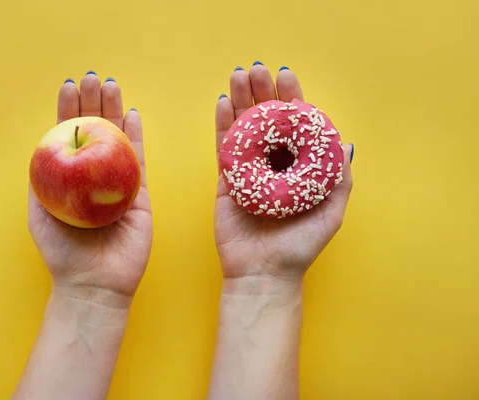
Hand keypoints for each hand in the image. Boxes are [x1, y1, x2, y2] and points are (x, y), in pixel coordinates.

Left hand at [28, 75, 151, 305]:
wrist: (94, 283)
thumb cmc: (63, 253)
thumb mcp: (39, 214)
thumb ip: (39, 181)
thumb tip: (39, 146)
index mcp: (70, 180)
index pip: (69, 137)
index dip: (68, 110)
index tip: (69, 87)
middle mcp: (94, 177)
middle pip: (95, 132)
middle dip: (93, 103)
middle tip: (93, 78)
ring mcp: (118, 183)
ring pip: (118, 139)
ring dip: (114, 111)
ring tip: (111, 85)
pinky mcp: (140, 195)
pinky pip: (138, 160)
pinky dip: (135, 136)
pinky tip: (132, 114)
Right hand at [214, 65, 352, 281]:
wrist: (264, 273)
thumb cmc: (299, 247)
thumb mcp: (330, 213)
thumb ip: (340, 180)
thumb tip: (346, 142)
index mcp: (299, 169)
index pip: (295, 127)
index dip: (291, 100)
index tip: (286, 77)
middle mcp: (274, 165)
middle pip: (267, 121)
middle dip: (261, 93)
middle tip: (255, 69)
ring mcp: (249, 170)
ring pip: (244, 128)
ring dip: (239, 100)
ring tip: (236, 75)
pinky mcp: (227, 180)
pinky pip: (224, 147)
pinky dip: (221, 124)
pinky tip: (220, 103)